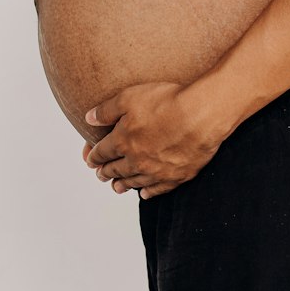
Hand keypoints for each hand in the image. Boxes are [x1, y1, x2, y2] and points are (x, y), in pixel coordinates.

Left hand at [81, 81, 222, 198]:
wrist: (201, 115)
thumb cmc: (167, 102)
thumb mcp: (130, 97)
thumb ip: (106, 110)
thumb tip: (88, 118)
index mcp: (122, 141)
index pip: (102, 152)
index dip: (94, 156)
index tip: (90, 159)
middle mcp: (136, 161)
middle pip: (116, 169)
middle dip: (105, 172)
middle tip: (100, 174)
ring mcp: (156, 171)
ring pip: (134, 182)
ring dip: (122, 185)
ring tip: (116, 187)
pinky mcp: (176, 177)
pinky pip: (157, 189)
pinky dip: (148, 192)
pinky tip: (144, 194)